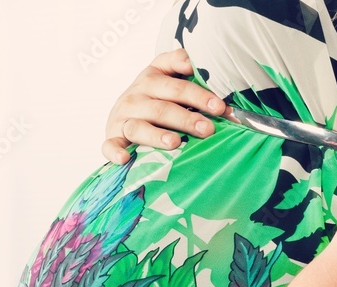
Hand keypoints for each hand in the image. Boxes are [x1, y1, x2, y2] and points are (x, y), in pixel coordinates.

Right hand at [102, 48, 229, 164]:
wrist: (121, 112)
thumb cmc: (155, 98)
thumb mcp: (171, 80)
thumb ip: (195, 83)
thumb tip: (226, 108)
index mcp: (152, 77)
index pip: (176, 84)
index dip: (197, 93)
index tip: (218, 106)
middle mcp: (135, 96)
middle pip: (163, 107)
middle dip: (187, 118)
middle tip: (208, 129)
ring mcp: (121, 118)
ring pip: (139, 127)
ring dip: (157, 135)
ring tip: (176, 143)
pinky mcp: (111, 138)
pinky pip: (110, 146)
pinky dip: (116, 153)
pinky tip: (125, 159)